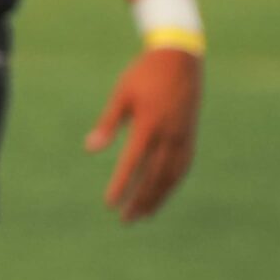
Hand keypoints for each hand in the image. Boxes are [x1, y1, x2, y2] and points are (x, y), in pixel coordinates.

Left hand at [86, 47, 199, 220]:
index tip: (110, 203)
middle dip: (139, 200)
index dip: (121, 185)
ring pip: (170, 177)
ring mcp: (182, 138)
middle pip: (153, 177)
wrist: (181, 61)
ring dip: (156, 198)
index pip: (132, 163)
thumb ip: (108, 123)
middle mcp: (168, 136)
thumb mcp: (121, 95)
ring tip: (143, 215)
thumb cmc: (145, 75)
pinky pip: (181, 168)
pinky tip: (162, 194)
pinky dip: (171, 185)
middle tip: (125, 219)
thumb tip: (90, 148)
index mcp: (149, 124)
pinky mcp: (190, 138)